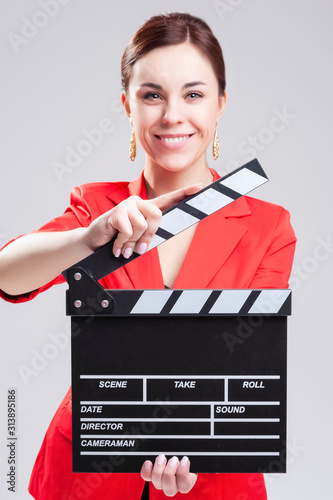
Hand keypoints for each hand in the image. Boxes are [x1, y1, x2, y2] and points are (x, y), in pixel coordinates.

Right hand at [84, 184, 202, 257]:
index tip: (200, 187)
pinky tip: (116, 246)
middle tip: (139, 248)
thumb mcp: (136, 239)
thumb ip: (146, 237)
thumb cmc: (118, 240)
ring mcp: (127, 206)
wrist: (95, 243)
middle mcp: (139, 203)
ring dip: (133, 242)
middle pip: (157, 215)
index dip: (185, 193)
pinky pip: (128, 230)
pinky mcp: (116, 212)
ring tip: (124, 246)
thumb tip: (147, 244)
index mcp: (147, 209)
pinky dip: (123, 243)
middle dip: (149, 235)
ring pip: (142, 226)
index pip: (169, 199)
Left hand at [141, 455, 197, 496]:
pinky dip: (146, 471)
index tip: (184, 459)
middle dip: (170, 473)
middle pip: (170, 490)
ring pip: (158, 484)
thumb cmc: (185, 451)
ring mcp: (161, 481)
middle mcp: (173, 485)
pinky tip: (148, 463)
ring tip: (162, 457)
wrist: (177, 448)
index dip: (183, 473)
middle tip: (173, 459)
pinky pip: (146, 477)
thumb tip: (187, 453)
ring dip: (159, 470)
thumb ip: (189, 454)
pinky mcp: (151, 475)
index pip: (185, 486)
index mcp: (186, 481)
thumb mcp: (190, 452)